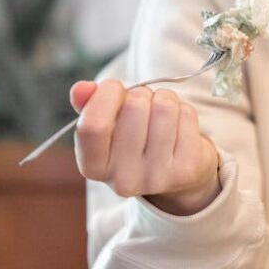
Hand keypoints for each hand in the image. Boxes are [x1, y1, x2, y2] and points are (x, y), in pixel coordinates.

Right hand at [70, 79, 220, 214]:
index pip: (93, 125)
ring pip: (163, 107)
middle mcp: (123, 179)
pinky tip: (178, 128)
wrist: (174, 174)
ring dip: (163, 100)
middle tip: (142, 107)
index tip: (114, 88)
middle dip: (139, 95)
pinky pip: (186, 115)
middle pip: (134, 106)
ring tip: (160, 115)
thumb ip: (88, 105)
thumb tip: (81, 89)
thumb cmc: (132, 139)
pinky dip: (183, 111)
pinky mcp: (187, 170)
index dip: (106, 94)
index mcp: (93, 167)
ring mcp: (157, 177)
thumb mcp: (105, 125)